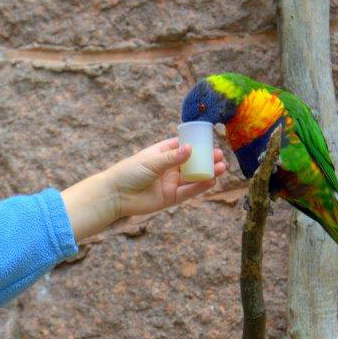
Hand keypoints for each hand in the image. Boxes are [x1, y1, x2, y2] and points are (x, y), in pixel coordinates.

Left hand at [105, 137, 226, 218]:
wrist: (116, 195)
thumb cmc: (129, 172)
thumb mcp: (152, 161)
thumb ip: (173, 157)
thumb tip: (191, 148)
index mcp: (162, 153)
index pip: (182, 146)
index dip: (196, 144)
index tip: (210, 141)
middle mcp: (168, 168)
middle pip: (191, 163)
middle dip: (206, 159)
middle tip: (220, 156)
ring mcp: (170, 183)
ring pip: (193, 177)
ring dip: (207, 172)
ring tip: (221, 167)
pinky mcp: (170, 197)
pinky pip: (188, 191)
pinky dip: (200, 186)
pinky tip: (212, 180)